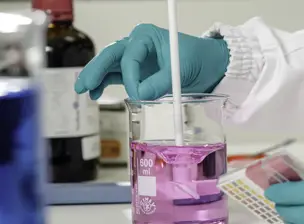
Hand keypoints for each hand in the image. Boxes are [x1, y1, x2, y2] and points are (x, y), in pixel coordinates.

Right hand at [74, 24, 229, 99]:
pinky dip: (105, 84)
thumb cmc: (196, 59)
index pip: (130, 55)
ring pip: (110, 66)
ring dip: (97, 78)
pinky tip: (96, 93)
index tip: (138, 92)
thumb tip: (141, 94)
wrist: (206, 66)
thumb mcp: (181, 70)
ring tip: (84, 91)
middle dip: (96, 70)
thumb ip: (161, 83)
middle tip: (84, 84)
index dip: (131, 75)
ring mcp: (135, 59)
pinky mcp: (136, 72)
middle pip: (111, 56)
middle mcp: (137, 45)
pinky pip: (116, 76)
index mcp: (147, 36)